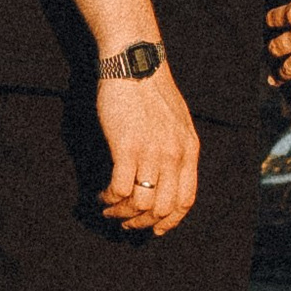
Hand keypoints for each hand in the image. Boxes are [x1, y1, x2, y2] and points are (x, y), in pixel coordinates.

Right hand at [96, 62, 198, 235]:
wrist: (135, 62)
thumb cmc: (151, 89)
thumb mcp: (177, 122)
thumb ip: (176, 149)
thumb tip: (167, 175)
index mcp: (189, 150)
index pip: (186, 201)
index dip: (169, 221)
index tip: (154, 228)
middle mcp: (174, 155)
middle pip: (163, 208)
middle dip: (142, 223)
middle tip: (124, 223)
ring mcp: (152, 152)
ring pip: (141, 204)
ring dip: (121, 214)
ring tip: (108, 210)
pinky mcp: (127, 146)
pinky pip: (120, 189)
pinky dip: (109, 200)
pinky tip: (101, 196)